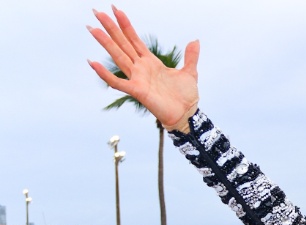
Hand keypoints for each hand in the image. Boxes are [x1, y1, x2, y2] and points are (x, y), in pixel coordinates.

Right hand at [87, 6, 199, 130]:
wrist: (187, 115)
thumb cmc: (186, 97)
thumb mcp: (190, 72)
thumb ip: (191, 56)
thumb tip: (195, 40)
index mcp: (151, 62)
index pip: (134, 39)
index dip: (125, 24)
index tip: (115, 9)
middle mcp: (141, 68)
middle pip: (122, 43)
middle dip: (110, 27)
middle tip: (96, 11)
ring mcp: (137, 78)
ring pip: (118, 56)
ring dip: (105, 43)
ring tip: (93, 28)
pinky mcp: (137, 91)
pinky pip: (117, 82)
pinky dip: (104, 73)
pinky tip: (92, 62)